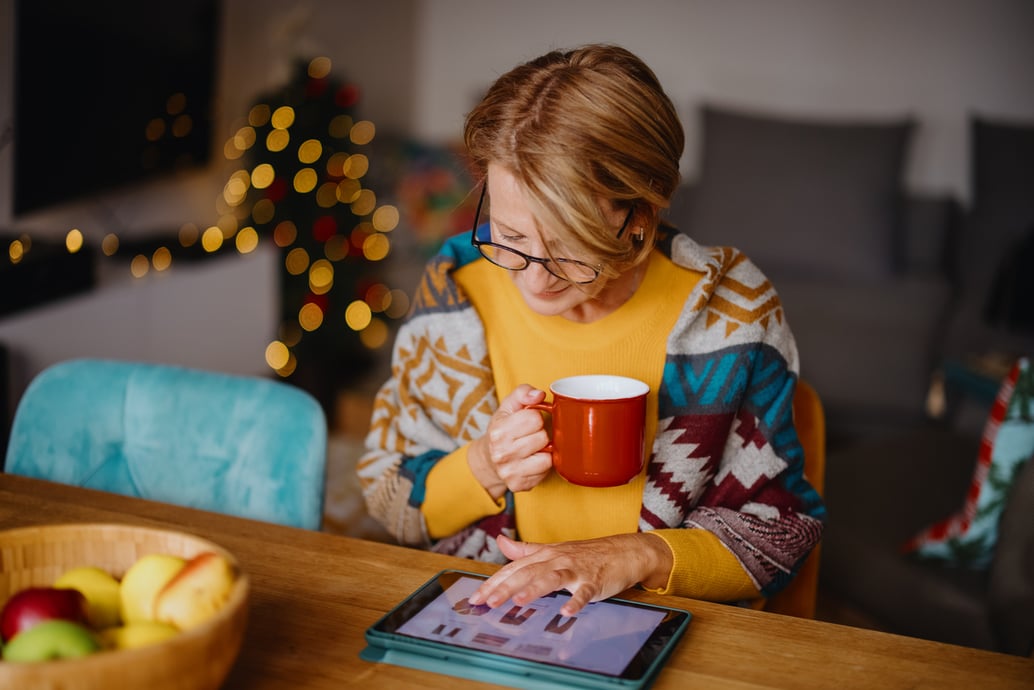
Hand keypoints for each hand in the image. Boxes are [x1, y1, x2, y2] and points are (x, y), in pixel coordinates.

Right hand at [467, 385, 552, 499]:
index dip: (535, 418)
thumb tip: (538, 395)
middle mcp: (501, 453)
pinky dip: (542, 465)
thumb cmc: (503, 430)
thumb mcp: (508, 406)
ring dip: (544, 451)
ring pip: (546, 457)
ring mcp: (509, 472)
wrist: (489, 459)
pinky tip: (532, 461)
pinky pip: (545, 472)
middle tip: (530, 436)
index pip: (534, 418)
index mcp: (498, 431)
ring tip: (533, 448)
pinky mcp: (518, 485)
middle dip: (540, 434)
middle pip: (542, 437)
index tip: (528, 422)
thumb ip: (523, 393)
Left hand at [468, 533, 672, 615]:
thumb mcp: (554, 550)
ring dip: (534, 590)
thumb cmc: (587, 554)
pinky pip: (584, 592)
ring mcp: (576, 569)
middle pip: (527, 573)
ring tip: (518, 602)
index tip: (476, 598)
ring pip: (551, 578)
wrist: (624, 550)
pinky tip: (567, 612)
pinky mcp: (594, 581)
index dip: (494, 583)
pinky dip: (576, 602)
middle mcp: (556, 560)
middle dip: (506, 588)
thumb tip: (500, 541)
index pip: (513, 569)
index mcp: (544, 555)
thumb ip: (525, 549)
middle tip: (488, 603)